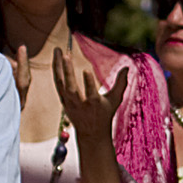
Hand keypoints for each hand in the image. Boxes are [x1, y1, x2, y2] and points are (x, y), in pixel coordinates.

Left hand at [52, 48, 129, 163]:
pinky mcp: (63, 100)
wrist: (91, 133)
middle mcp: (79, 103)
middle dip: (67, 72)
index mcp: (94, 104)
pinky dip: (56, 70)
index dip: (88, 83)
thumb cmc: (105, 113)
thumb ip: (121, 84)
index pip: (91, 94)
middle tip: (65, 55)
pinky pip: (57, 83)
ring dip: (58, 66)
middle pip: (70, 88)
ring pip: (60, 83)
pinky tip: (55, 57)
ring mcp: (68, 102)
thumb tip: (127, 67)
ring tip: (57, 50)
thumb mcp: (115, 100)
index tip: (86, 70)